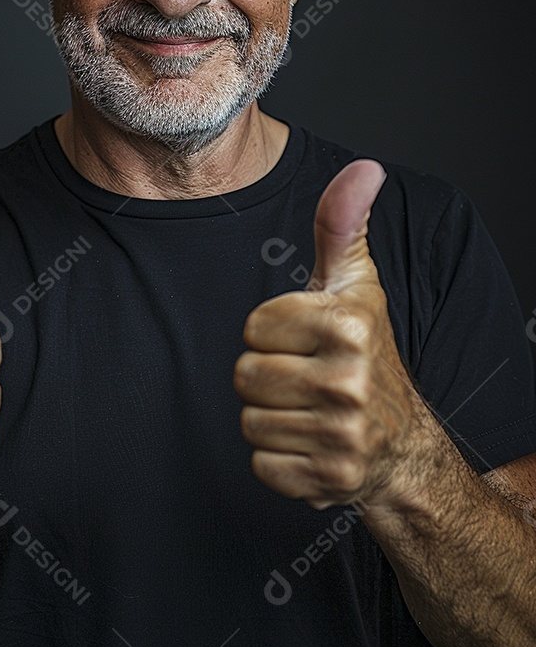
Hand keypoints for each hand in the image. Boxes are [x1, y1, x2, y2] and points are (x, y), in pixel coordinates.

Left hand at [234, 160, 416, 508]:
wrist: (401, 442)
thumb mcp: (355, 284)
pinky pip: (261, 465)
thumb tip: (365, 167)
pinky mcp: (330, 479)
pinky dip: (280, 460)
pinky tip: (310, 445)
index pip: (254, 327)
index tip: (305, 339)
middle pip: (245, 375)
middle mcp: (350, 380)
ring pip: (250, 421)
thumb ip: (342, 223)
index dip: (272, 332)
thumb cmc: (366, 352)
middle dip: (267, 375)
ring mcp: (343, 435)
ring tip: (308, 410)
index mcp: (348, 325)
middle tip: (306, 377)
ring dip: (272, 418)